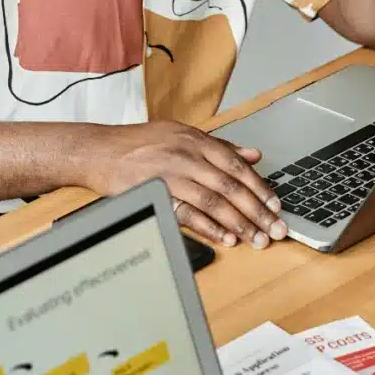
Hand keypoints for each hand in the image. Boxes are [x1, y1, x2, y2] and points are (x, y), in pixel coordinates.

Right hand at [86, 122, 287, 248]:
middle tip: (275, 229)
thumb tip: (253, 154)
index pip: (237, 165)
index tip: (276, 206)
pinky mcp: (156, 194)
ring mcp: (171, 176)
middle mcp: (186, 156)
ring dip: (238, 223)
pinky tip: (225, 238)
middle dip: (257, 211)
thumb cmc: (139, 144)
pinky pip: (187, 214)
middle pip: (230, 186)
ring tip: (256, 239)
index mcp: (195, 140)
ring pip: (213, 202)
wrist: (99, 151)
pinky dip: (209, 228)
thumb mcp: (181, 135)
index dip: (259, 188)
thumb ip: (219, 146)